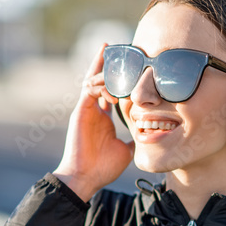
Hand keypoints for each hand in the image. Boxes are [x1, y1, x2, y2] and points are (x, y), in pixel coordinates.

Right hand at [52, 43, 134, 201]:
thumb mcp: (126, 150)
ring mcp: (85, 110)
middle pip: (98, 80)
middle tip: (114, 47)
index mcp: (102, 117)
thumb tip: (145, 137)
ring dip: (104, 71)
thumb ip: (134, 139)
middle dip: (105, 63)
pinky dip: (101, 86)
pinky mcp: (80, 112)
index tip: (131, 68)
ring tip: (116, 61)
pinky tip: (114, 91)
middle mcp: (93, 110)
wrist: (85, 178)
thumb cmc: (102, 168)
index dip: (118, 79)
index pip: (109, 91)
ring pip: (92, 80)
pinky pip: (89, 90)